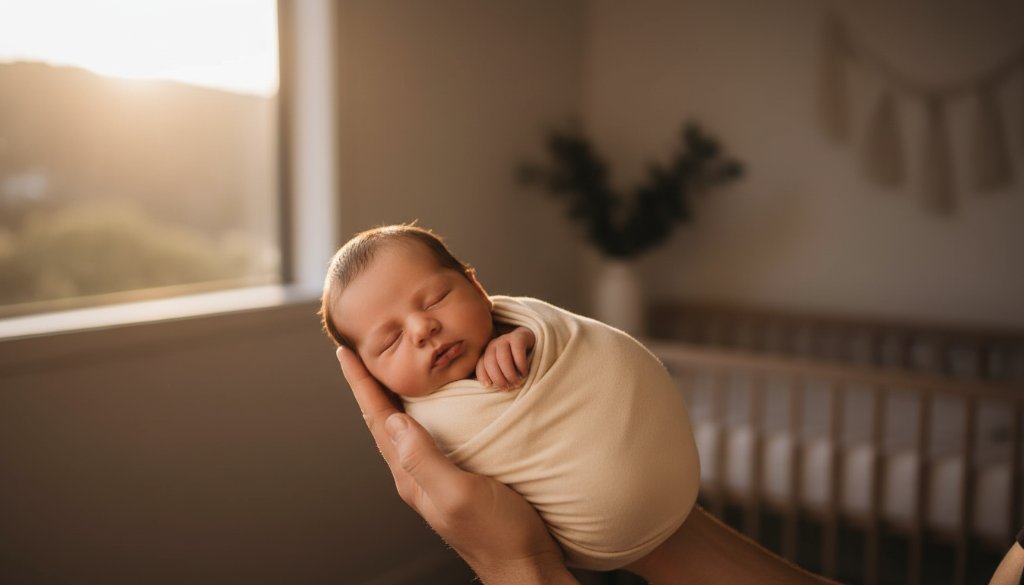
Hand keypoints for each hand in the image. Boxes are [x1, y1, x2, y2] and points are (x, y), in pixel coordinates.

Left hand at [336, 346, 576, 584]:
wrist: (525, 566)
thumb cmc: (498, 534)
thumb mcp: (459, 493)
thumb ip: (424, 458)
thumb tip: (393, 421)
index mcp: (412, 476)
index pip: (378, 420)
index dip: (362, 384)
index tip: (346, 352)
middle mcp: (417, 475)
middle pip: (383, 422)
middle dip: (370, 386)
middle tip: (360, 353)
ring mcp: (436, 478)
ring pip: (404, 428)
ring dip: (392, 397)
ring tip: (387, 370)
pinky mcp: (458, 477)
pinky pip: (429, 435)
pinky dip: (421, 411)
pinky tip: (433, 404)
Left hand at [476, 326, 534, 389]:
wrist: (535, 344)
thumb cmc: (517, 362)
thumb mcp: (505, 368)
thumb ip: (496, 375)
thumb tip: (487, 386)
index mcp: (488, 352)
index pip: (481, 364)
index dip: (483, 375)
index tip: (489, 386)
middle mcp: (495, 344)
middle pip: (490, 361)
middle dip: (498, 378)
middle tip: (507, 389)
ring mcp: (507, 338)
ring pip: (503, 357)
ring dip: (509, 373)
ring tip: (517, 383)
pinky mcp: (520, 336)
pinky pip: (517, 351)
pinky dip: (521, 365)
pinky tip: (524, 373)